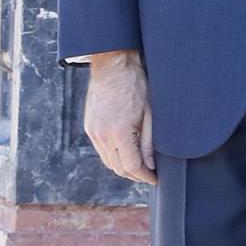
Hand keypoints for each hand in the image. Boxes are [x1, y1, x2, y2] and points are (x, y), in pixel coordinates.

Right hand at [84, 50, 156, 185]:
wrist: (113, 66)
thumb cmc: (136, 86)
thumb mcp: (150, 115)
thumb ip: (149, 144)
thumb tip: (151, 166)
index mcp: (119, 133)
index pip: (132, 167)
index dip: (145, 176)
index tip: (156, 179)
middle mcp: (103, 136)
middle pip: (119, 169)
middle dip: (135, 175)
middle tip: (150, 174)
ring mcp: (93, 132)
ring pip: (109, 162)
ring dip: (124, 167)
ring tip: (140, 166)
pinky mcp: (89, 128)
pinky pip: (102, 151)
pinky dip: (114, 156)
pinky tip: (126, 152)